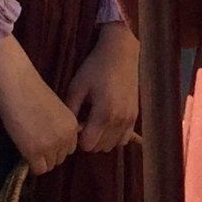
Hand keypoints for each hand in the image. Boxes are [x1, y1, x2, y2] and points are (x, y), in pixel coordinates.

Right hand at [0, 36, 80, 176]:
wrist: (17, 85)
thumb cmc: (32, 93)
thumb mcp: (57, 111)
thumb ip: (61, 127)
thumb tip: (58, 143)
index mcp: (73, 126)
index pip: (69, 148)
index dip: (56, 146)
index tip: (44, 139)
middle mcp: (66, 137)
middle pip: (60, 158)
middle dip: (48, 153)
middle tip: (34, 141)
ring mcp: (51, 145)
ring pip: (50, 165)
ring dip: (40, 158)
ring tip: (28, 143)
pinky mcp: (34, 151)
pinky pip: (38, 169)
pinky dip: (32, 165)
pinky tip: (24, 152)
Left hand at [65, 21, 139, 154]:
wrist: (121, 53)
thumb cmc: (95, 68)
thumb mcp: (77, 87)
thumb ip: (71, 111)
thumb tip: (66, 130)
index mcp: (104, 113)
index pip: (88, 145)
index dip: (78, 139)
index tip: (75, 126)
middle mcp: (119, 119)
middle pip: (99, 148)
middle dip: (89, 140)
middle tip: (84, 123)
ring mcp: (130, 118)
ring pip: (112, 145)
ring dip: (101, 139)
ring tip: (95, 122)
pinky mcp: (135, 115)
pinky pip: (124, 139)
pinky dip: (114, 136)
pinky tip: (107, 123)